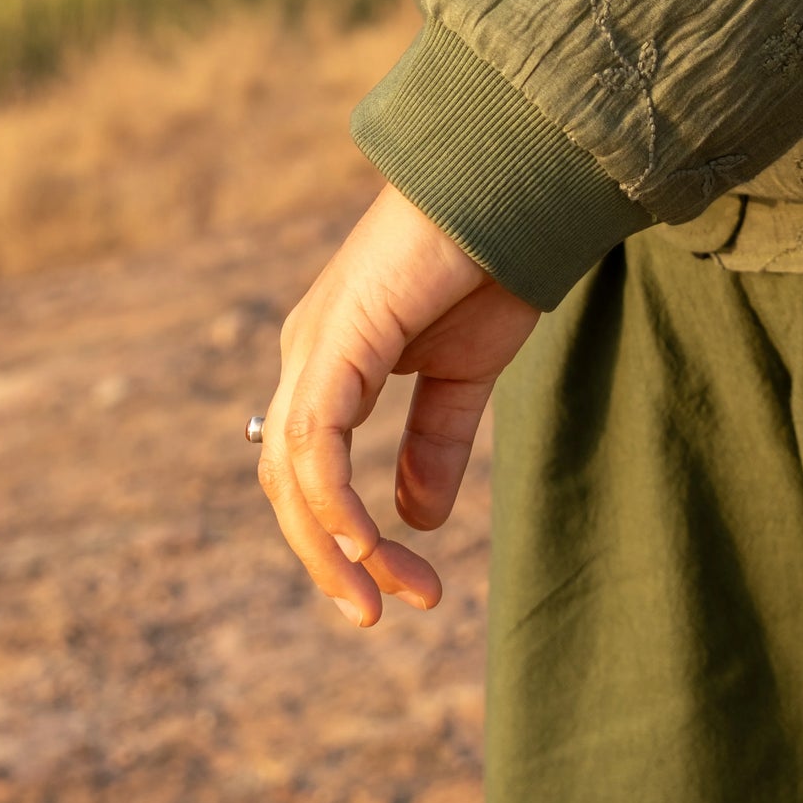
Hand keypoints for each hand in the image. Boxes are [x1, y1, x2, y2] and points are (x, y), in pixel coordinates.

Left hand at [257, 183, 539, 625]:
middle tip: (383, 614)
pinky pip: (315, 441)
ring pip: (292, 473)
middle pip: (288, 484)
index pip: (310, 474)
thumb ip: (437, 442)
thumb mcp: (464, 376)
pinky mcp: (337, 339)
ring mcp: (314, 346)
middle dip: (333, 560)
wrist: (514, 189)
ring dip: (335, 548)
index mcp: (331, 363)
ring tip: (383, 598)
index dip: (347, 541)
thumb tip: (418, 519)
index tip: (407, 592)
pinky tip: (368, 544)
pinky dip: (334, 500)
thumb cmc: (491, 265)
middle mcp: (307, 356)